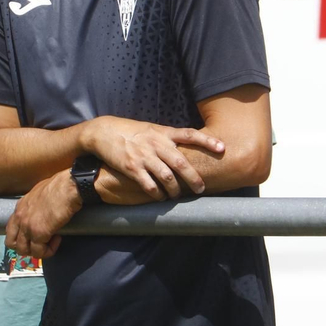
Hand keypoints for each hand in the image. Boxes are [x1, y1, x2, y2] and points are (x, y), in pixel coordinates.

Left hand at [6, 173, 80, 258]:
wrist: (68, 187)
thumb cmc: (60, 186)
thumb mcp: (40, 193)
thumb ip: (36, 205)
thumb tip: (42, 211)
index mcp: (20, 207)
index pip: (10, 229)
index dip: (21, 236)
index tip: (34, 234)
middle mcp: (20, 218)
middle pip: (12, 243)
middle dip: (26, 247)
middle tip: (41, 243)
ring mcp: (27, 226)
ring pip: (23, 250)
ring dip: (37, 250)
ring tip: (51, 241)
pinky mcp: (39, 233)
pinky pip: (39, 252)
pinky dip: (48, 250)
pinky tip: (58, 239)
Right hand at [82, 116, 223, 199]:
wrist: (104, 132)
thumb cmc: (130, 130)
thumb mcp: (151, 128)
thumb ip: (167, 137)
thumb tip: (186, 145)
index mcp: (163, 132)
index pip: (190, 134)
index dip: (207, 140)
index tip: (222, 148)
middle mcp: (156, 144)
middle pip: (181, 162)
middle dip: (194, 177)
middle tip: (201, 188)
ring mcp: (144, 156)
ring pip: (167, 177)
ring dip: (175, 190)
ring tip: (177, 195)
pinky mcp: (132, 168)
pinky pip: (149, 185)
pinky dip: (157, 194)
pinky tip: (159, 197)